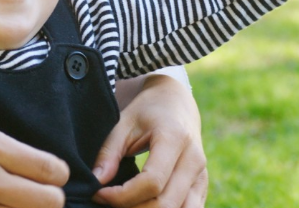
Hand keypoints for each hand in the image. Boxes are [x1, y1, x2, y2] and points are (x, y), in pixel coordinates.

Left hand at [92, 75, 207, 207]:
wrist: (176, 101)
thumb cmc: (147, 110)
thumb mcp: (123, 123)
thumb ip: (109, 153)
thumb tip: (97, 182)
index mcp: (175, 138)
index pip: (152, 182)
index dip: (123, 195)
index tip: (99, 193)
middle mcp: (194, 159)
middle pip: (165, 203)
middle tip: (108, 201)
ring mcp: (202, 174)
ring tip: (127, 204)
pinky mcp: (202, 185)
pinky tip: (143, 205)